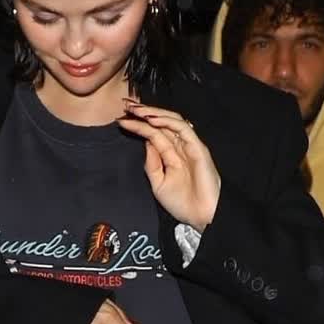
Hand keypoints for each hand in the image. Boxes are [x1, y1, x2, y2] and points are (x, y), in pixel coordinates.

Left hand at [119, 101, 220, 232]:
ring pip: (171, 121)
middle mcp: (180, 147)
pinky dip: (167, 121)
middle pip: (160, 123)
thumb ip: (152, 163)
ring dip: (153, 113)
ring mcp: (189, 146)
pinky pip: (183, 128)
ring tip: (136, 110)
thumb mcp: (158, 183)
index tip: (121, 120)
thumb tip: (145, 142)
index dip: (137, 125)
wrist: (201, 217)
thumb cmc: (183, 204)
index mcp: (171, 155)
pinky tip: (152, 119)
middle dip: (143, 112)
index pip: (152, 134)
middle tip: (125, 106)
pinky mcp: (197, 147)